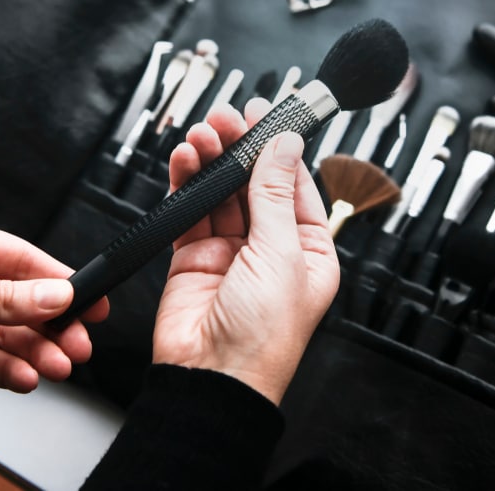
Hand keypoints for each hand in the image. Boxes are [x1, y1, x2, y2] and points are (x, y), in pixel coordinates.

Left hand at [0, 212, 107, 411]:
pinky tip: (27, 377)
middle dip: (51, 323)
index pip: (18, 259)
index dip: (56, 280)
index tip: (89, 298)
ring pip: (8, 336)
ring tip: (58, 365)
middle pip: (20, 301)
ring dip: (35, 351)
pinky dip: (10, 371)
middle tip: (78, 341)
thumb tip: (54, 295)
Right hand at [153, 101, 338, 404]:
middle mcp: (270, 248)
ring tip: (202, 134)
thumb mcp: (281, 255)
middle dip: (240, 148)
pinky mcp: (193, 256)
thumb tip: (283, 146)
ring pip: (221, 192)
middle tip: (227, 119)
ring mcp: (230, 251)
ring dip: (211, 161)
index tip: (267, 116)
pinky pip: (191, 210)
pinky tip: (186, 160)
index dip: (280, 148)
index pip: (295, 185)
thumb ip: (274, 195)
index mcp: (309, 251)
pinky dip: (186, 183)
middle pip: (254, 182)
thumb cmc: (262, 339)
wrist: (211, 379)